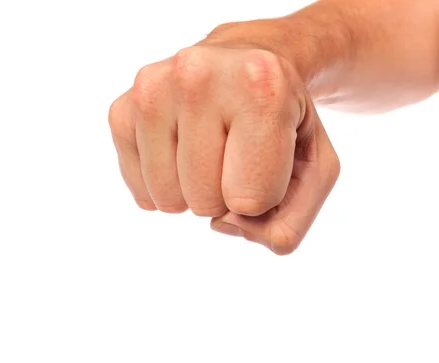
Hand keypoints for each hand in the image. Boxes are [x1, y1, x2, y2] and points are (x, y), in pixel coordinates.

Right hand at [108, 45, 339, 254]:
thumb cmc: (282, 120)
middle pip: (205, 202)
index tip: (268, 156)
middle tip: (236, 152)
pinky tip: (181, 150)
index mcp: (260, 86)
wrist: (244, 62)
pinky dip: (164, 186)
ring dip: (193, 192)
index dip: (264, 194)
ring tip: (209, 148)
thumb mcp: (317, 168)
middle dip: (226, 194)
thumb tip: (222, 224)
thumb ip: (291, 222)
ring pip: (168, 200)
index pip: (250, 199)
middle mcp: (197, 76)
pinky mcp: (122, 110)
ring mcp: (152, 90)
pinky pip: (139, 190)